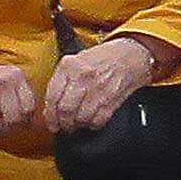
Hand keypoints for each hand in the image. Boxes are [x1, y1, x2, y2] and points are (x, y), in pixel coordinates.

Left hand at [40, 37, 163, 138]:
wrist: (131, 54)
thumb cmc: (102, 58)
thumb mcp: (75, 59)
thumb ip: (61, 79)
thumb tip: (50, 105)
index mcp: (69, 66)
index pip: (52, 96)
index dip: (49, 115)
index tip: (51, 122)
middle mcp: (83, 77)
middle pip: (65, 110)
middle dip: (62, 123)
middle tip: (63, 126)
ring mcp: (99, 89)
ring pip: (81, 117)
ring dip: (77, 125)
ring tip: (77, 123)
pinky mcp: (113, 99)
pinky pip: (98, 120)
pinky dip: (93, 125)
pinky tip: (91, 120)